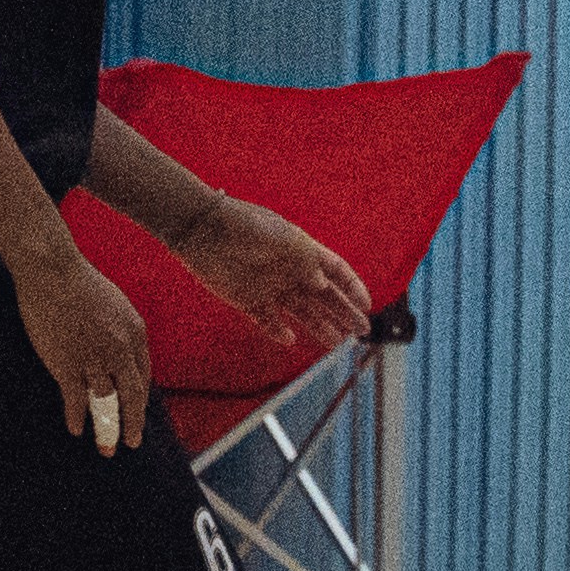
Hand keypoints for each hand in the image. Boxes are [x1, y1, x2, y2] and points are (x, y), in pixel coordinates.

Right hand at [15, 238, 162, 455]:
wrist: (53, 271)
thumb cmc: (80, 283)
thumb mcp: (114, 305)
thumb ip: (121, 332)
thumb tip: (120, 357)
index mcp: (135, 332)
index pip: (142, 376)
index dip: (138, 399)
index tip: (134, 414)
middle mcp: (120, 349)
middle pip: (132, 397)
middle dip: (132, 425)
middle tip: (132, 443)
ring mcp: (94, 359)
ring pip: (105, 404)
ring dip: (107, 431)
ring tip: (107, 448)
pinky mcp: (67, 364)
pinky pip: (76, 400)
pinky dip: (76, 418)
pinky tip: (76, 429)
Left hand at [180, 198, 370, 352]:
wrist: (203, 230)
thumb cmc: (247, 227)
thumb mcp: (285, 241)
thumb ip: (307, 263)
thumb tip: (324, 284)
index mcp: (302, 249)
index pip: (335, 270)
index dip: (352, 287)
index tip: (366, 306)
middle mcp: (289, 270)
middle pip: (323, 296)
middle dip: (344, 312)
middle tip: (362, 331)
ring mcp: (269, 286)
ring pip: (301, 311)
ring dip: (319, 326)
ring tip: (337, 343)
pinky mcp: (247, 300)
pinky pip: (268, 321)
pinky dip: (279, 331)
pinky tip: (291, 340)